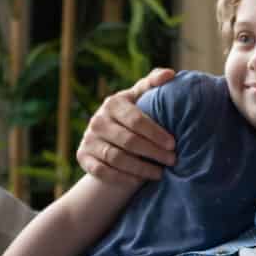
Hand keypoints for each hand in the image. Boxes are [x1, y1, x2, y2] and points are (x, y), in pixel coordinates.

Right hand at [79, 68, 178, 185]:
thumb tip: (171, 74)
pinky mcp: (82, 157)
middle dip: (153, 152)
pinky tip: (139, 181)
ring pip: (117, 158)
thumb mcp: (141, 98)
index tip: (173, 144)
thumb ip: (153, 85)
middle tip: (173, 161)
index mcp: (113, 103)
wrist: (107, 137)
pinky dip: (122, 178)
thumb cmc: (132, 115)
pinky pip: (103, 171)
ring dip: (141, 168)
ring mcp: (88, 139)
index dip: (155, 133)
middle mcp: (97, 120)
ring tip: (160, 174)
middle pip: (128, 141)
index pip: (136, 119)